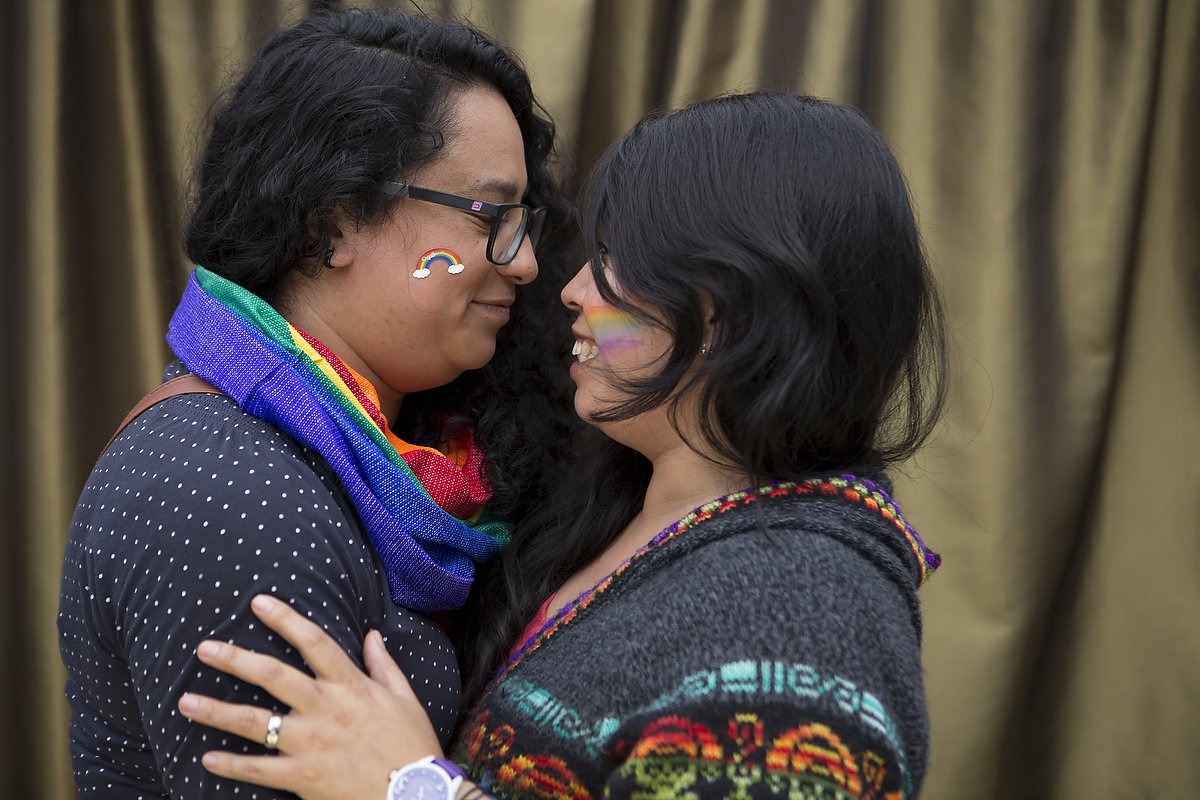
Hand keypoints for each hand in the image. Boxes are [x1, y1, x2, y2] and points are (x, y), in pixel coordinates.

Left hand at [178, 594, 443, 799]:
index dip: (285, 619)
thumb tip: (372, 634)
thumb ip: (383, 664)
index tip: (258, 602)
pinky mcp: (302, 777)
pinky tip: (207, 757)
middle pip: (272, 676)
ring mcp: (310, 744)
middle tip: (204, 648)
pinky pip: (258, 769)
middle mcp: (325, 709)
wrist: (414, 793)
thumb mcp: (404, 697)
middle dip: (235, 659)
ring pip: (254, 723)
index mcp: (350, 686)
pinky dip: (231, 764)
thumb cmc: (412, 744)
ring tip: (185, 702)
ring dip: (216, 710)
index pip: (313, 642)